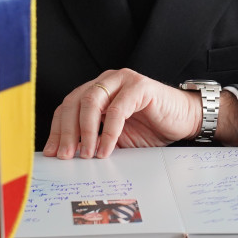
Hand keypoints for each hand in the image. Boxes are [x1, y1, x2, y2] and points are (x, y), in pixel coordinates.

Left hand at [42, 69, 201, 158]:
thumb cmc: (152, 127)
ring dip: (85, 131)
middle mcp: (106, 82)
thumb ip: (94, 141)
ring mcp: (122, 80)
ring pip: (91, 101)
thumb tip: (69, 157)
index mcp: (97, 91)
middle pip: (74, 102)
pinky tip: (106, 149)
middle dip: (66, 131)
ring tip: (86, 154)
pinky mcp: (140, 86)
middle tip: (66, 156)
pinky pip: (118, 109)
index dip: (57, 130)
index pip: (67, 107)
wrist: (185, 119)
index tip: (52, 153)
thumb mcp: (115, 138)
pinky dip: (109, 131)